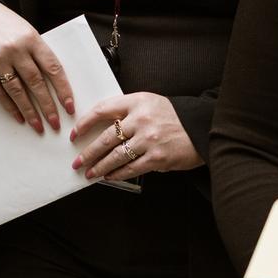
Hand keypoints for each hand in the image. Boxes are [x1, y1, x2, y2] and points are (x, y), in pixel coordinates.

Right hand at [0, 0, 72, 132]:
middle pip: (36, 83)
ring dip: (29, 111)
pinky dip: (9, 106)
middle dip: (47, 106)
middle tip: (55, 123)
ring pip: (17, 91)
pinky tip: (18, 116)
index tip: (69, 106)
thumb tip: (52, 81)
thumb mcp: (24, 30)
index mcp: (31, 38)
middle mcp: (14, 49)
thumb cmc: (1, 22)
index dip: (63, 89)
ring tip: (38, 125)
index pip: (52, 68)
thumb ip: (36, 52)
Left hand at [68, 91, 197, 181]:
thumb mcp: (150, 104)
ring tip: (90, 173)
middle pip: (106, 138)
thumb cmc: (174, 117)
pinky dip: (117, 174)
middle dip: (88, 153)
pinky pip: (130, 168)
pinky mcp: (157, 158)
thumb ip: (127, 111)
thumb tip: (100, 129)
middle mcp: (142, 119)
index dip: (85, 123)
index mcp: (138, 101)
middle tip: (78, 161)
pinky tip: (109, 176)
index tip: (75, 134)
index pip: (103, 110)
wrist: (202, 128)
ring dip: (100, 167)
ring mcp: (149, 139)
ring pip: (116, 156)